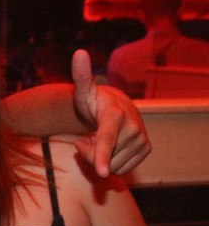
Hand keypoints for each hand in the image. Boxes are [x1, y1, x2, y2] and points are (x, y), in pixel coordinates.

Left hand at [70, 50, 150, 176]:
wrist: (118, 107)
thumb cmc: (95, 101)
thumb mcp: (84, 91)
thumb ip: (80, 76)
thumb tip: (78, 52)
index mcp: (115, 115)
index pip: (106, 139)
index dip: (101, 156)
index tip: (102, 172)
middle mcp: (133, 128)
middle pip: (102, 159)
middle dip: (89, 153)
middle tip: (88, 137)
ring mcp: (142, 140)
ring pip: (112, 167)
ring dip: (100, 158)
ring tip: (100, 139)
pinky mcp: (146, 150)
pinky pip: (121, 170)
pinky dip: (111, 162)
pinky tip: (111, 147)